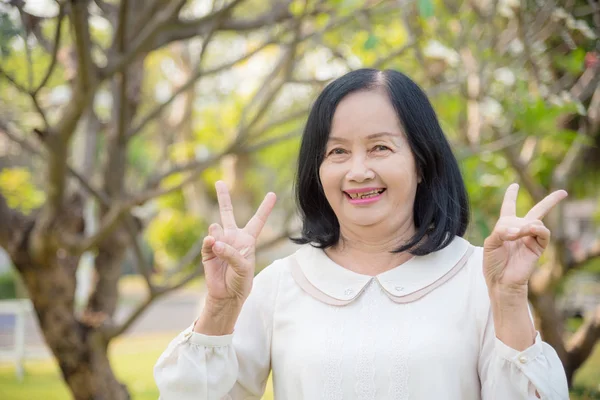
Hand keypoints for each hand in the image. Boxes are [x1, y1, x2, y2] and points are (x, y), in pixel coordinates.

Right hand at [201, 181, 276, 306]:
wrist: (227, 295)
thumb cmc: (241, 281)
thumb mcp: (244, 267)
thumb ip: (231, 253)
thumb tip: (214, 242)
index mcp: (247, 240)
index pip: (258, 220)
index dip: (265, 207)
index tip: (272, 194)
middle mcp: (233, 237)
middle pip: (227, 213)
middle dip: (223, 197)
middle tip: (219, 182)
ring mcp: (219, 243)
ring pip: (215, 227)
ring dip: (218, 237)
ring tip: (220, 248)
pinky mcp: (208, 251)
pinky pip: (208, 242)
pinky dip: (209, 243)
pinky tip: (212, 245)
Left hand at [483, 183, 567, 291]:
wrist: (500, 280)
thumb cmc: (493, 263)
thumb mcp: (490, 242)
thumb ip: (502, 231)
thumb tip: (519, 230)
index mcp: (505, 227)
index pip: (509, 208)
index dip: (511, 196)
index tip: (514, 186)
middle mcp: (520, 230)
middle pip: (537, 211)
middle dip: (550, 202)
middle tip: (563, 192)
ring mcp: (530, 238)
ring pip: (536, 221)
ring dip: (524, 225)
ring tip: (516, 234)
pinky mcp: (538, 247)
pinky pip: (543, 233)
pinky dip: (536, 229)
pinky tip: (529, 230)